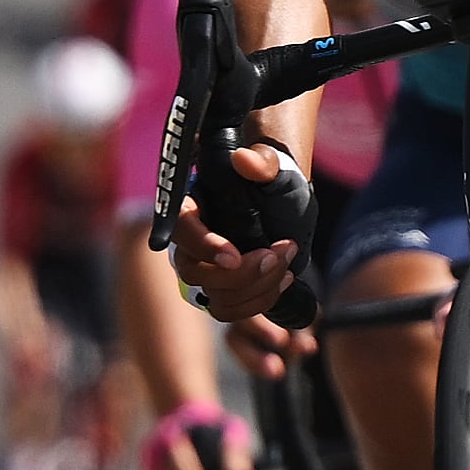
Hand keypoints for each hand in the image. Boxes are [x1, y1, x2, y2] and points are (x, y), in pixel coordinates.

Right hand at [167, 137, 308, 330]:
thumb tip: (244, 158)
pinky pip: (232, 311)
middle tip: (276, 254)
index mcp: (192, 208)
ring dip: (257, 288)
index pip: (182, 230)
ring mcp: (206, 271)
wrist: (283, 203)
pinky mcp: (224, 291)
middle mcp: (190, 244)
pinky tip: (285, 279)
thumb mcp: (274, 166)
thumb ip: (262, 161)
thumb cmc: (273, 180)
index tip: (235, 256)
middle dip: (241, 273)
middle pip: (194, 272)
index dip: (205, 246)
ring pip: (216, 298)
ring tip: (288, 265)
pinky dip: (262, 301)